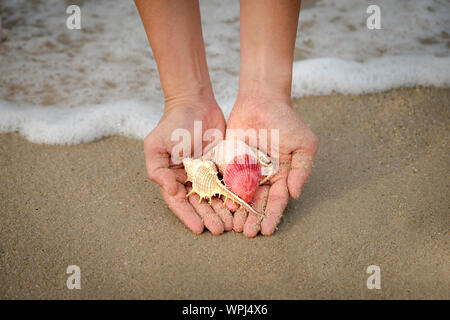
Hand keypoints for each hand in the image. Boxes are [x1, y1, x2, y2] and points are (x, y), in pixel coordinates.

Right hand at [144, 101, 232, 234]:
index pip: (180, 202)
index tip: (198, 229)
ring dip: (222, 212)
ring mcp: (208, 173)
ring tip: (231, 224)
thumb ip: (157, 170)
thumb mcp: (156, 145)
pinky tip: (240, 205)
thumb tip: (171, 191)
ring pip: (216, 197)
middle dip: (209, 218)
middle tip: (220, 230)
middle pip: (200, 204)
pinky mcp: (223, 164)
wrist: (196, 103)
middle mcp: (190, 178)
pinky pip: (229, 183)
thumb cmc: (173, 123)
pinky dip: (234, 195)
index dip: (188, 217)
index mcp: (172, 177)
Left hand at [226, 96, 317, 236]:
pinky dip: (225, 194)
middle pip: (257, 203)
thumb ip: (302, 169)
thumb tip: (294, 194)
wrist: (261, 100)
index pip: (277, 200)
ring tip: (235, 227)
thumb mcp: (304, 144)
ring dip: (239, 212)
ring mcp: (245, 171)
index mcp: (281, 175)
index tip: (267, 230)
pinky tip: (223, 206)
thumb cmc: (286, 121)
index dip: (272, 216)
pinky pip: (227, 181)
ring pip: (241, 196)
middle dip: (253, 219)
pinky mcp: (230, 162)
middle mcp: (263, 177)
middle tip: (247, 234)